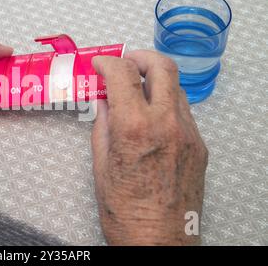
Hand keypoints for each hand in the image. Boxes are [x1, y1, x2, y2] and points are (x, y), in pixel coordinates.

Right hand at [91, 51, 207, 245]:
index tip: (100, 64)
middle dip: (140, 57)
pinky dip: (165, 104)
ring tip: (136, 93)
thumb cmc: (125, 212)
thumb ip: (102, 125)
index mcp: (134, 128)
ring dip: (154, 81)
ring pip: (175, 87)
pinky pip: (183, 111)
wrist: (158, 242)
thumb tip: (102, 101)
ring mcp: (188, 133)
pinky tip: (151, 119)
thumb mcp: (101, 164)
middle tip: (125, 64)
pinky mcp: (199, 145)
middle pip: (162, 66)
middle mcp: (166, 124)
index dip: (108, 62)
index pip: (123, 74)